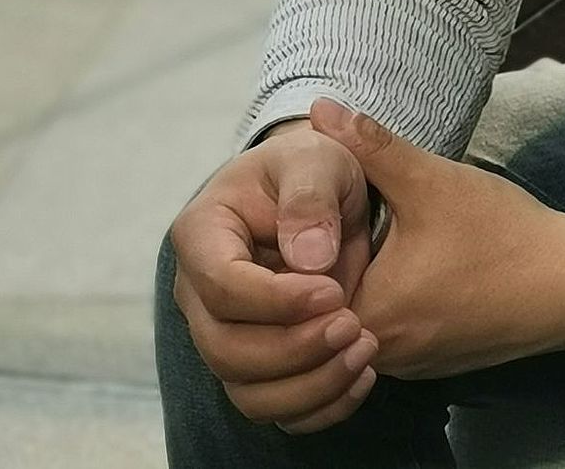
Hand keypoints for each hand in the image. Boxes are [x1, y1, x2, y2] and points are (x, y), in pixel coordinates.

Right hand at [169, 119, 381, 434]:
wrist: (324, 190)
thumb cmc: (314, 168)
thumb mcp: (318, 159)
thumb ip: (311, 198)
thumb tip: (310, 259)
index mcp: (202, 233)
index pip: (221, 285)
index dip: (275, 299)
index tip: (333, 292)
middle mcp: (200, 292)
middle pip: (225, 349)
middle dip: (293, 349)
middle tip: (354, 326)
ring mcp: (222, 332)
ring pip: (246, 390)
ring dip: (309, 384)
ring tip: (365, 351)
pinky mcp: (253, 363)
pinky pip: (274, 406)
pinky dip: (318, 405)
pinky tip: (361, 377)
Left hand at [307, 96, 564, 379]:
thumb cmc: (501, 233)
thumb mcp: (431, 180)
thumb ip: (371, 145)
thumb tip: (317, 108)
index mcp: (367, 315)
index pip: (294, 294)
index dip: (293, 248)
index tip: (300, 212)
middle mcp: (380, 353)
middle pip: (322, 312)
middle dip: (321, 263)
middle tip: (333, 216)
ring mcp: (407, 365)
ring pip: (355, 324)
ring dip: (352, 284)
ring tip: (360, 236)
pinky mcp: (431, 364)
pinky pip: (386, 336)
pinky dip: (384, 302)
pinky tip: (400, 264)